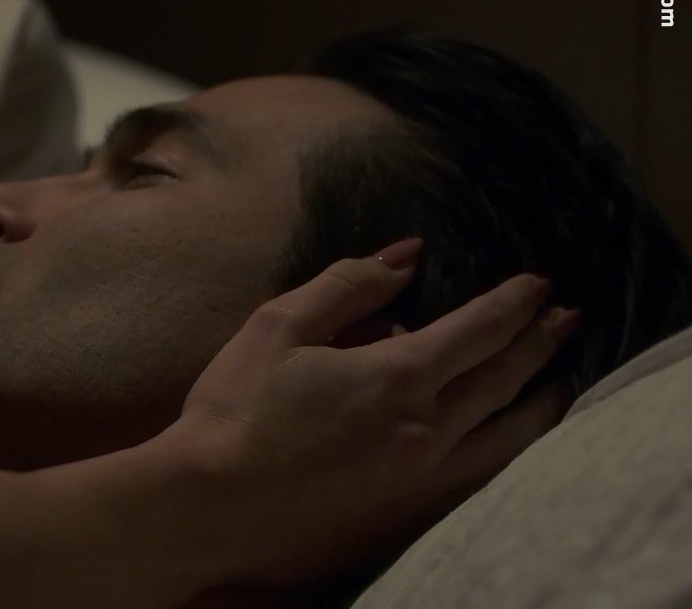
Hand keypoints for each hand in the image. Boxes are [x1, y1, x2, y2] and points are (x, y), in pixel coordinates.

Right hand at [158, 239, 576, 584]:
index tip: (538, 284)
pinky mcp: (411, 515)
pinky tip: (513, 439)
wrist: (209, 506)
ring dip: (542, 400)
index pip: (478, 330)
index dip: (513, 303)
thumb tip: (404, 258)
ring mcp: (425, 479)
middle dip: (540, 342)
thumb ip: (347, 287)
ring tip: (559, 380)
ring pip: (510, 435)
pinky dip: (515, 449)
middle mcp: (428, 430)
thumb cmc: (235, 413)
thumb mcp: (278, 327)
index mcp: (395, 377)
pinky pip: (485, 476)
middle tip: (565, 317)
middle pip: (506, 378)